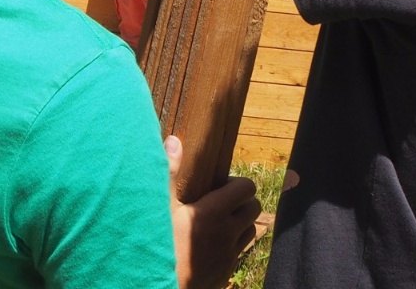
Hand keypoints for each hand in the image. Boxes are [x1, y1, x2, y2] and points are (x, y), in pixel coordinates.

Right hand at [167, 135, 260, 288]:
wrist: (166, 285)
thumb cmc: (160, 243)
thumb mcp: (162, 206)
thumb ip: (171, 173)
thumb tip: (175, 141)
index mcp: (214, 211)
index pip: (247, 188)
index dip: (238, 183)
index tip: (221, 185)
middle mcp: (228, 231)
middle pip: (255, 207)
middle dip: (244, 201)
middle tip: (223, 202)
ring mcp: (230, 253)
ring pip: (252, 229)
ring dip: (242, 222)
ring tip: (222, 221)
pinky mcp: (227, 270)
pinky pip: (240, 251)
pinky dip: (234, 244)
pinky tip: (214, 244)